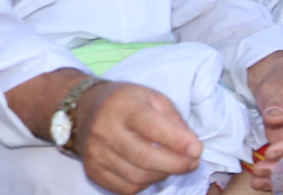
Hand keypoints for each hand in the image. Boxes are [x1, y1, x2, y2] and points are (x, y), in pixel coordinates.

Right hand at [72, 80, 201, 194]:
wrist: (85, 109)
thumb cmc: (127, 102)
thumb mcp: (152, 98)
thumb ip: (173, 119)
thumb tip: (191, 144)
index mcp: (124, 107)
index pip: (152, 127)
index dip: (177, 141)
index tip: (197, 150)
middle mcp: (106, 132)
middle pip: (143, 156)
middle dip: (175, 164)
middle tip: (194, 163)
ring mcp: (96, 154)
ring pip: (135, 176)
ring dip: (163, 175)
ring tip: (178, 166)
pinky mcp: (93, 171)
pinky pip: (124, 188)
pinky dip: (146, 185)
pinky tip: (155, 173)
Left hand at [246, 51, 282, 189]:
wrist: (278, 78)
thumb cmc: (280, 79)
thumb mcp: (274, 87)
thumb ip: (275, 103)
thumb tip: (276, 118)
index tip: (270, 152)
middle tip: (260, 170)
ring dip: (277, 176)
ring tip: (257, 179)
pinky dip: (273, 176)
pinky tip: (259, 182)